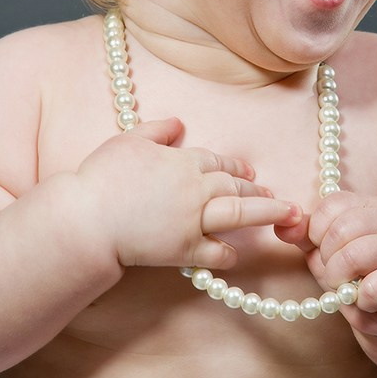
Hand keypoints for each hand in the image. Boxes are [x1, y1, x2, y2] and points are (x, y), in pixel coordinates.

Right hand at [77, 117, 301, 270]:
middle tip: (282, 198)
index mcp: (182, 160)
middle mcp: (195, 188)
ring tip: (287, 215)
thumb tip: (180, 123)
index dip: (237, 166)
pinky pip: (215, 252)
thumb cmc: (102, 177)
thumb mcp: (128, 140)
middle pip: (235, 186)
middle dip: (260, 190)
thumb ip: (157, 129)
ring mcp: (192, 220)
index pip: (218, 161)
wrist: (88, 219)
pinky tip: (236, 254)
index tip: (251, 172)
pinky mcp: (184, 249)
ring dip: (266, 213)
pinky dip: (229, 254)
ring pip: (238, 213)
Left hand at [276, 191, 376, 335]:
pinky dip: (363, 300)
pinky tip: (370, 300)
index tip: (327, 253)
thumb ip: (304, 235)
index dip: (317, 236)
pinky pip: (373, 286)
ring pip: (353, 257)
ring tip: (351, 289)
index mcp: (365, 204)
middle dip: (329, 263)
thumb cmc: (358, 275)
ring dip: (343, 283)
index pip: (328, 207)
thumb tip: (281, 224)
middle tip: (339, 277)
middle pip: (338, 232)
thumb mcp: (326, 251)